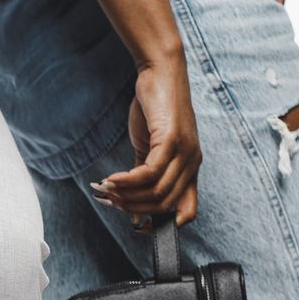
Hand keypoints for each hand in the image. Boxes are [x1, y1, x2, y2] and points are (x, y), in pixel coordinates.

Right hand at [93, 57, 201, 225]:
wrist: (161, 72)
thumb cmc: (155, 107)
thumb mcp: (150, 146)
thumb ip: (144, 175)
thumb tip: (132, 205)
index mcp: (190, 167)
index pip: (188, 210)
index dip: (165, 225)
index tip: (138, 226)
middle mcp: (192, 163)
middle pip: (164, 204)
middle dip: (133, 208)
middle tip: (109, 201)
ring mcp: (185, 152)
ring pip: (156, 192)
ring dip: (127, 196)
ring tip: (106, 191)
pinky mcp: (172, 140)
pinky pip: (149, 173)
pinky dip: (127, 181)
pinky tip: (111, 179)